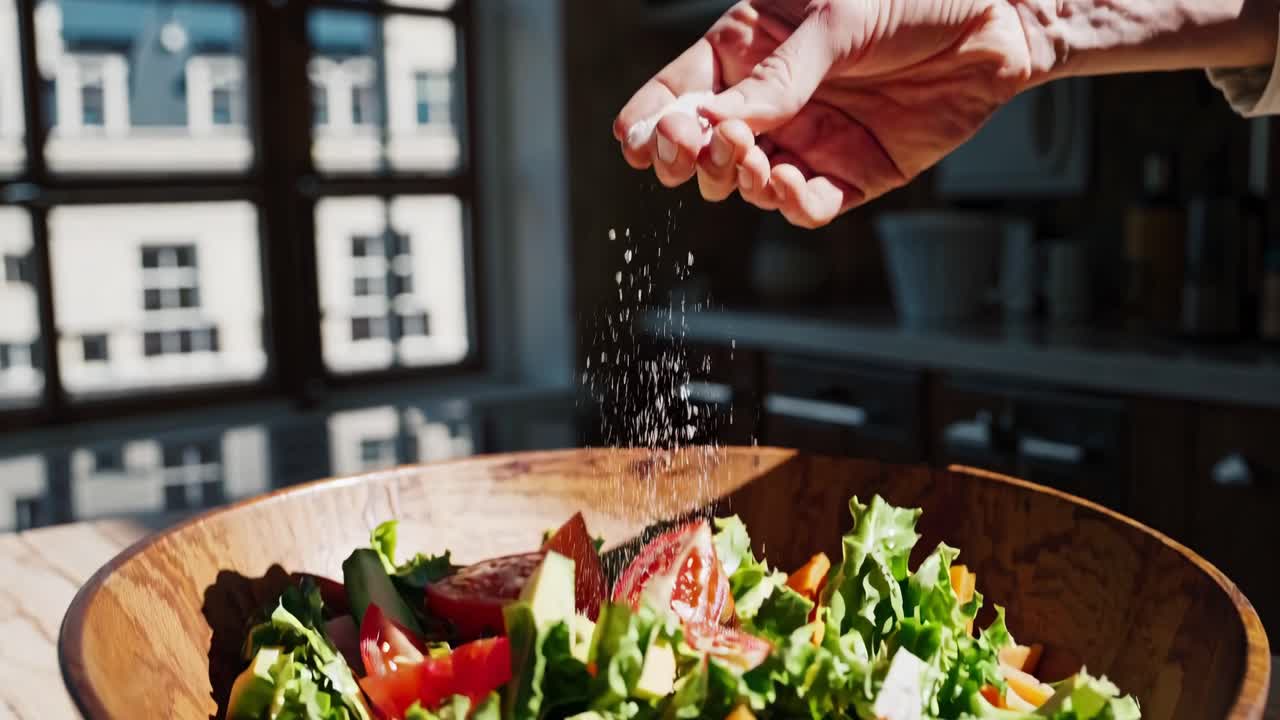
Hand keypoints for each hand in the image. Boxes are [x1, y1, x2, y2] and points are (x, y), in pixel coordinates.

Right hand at [613, 0, 1043, 227]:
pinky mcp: (853, 174)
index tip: (636, 142)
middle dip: (692, 157)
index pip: (681, 89)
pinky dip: (791, 204)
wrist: (1002, 16)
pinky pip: (807, 205)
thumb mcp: (835, 23)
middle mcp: (774, 100)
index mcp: (752, 47)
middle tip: (701, 150)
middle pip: (705, 146)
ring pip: (751, 183)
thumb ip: (777, 78)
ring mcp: (810, 139)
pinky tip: (791, 184)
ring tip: (754, 162)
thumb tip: (713, 125)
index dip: (651, 119)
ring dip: (741, 181)